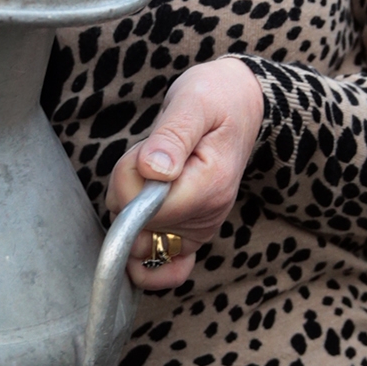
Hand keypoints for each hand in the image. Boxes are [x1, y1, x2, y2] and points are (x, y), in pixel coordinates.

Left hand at [107, 59, 264, 291]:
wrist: (239, 103)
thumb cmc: (215, 98)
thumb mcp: (192, 102)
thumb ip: (171, 136)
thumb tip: (153, 169)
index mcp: (210, 184)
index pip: (147, 208)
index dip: (128, 181)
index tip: (141, 153)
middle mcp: (209, 215)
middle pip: (139, 226)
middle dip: (126, 191)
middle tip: (145, 157)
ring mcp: (200, 228)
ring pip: (141, 241)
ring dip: (131, 210)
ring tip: (151, 175)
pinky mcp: (192, 233)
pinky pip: (168, 267)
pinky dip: (147, 260)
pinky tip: (137, 246)